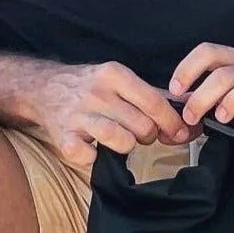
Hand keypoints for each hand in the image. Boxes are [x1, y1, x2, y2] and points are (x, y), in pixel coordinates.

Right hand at [33, 62, 191, 167]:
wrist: (43, 88)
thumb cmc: (89, 87)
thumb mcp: (119, 80)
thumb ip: (153, 96)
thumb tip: (189, 110)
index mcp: (114, 74)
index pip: (154, 102)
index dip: (172, 122)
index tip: (179, 133)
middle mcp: (97, 92)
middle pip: (142, 126)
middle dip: (147, 135)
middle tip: (137, 132)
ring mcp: (78, 116)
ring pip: (122, 141)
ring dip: (125, 146)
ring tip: (118, 139)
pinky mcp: (63, 137)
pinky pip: (90, 157)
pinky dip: (94, 158)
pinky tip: (92, 148)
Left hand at [169, 44, 233, 148]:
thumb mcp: (221, 101)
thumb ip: (198, 106)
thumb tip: (168, 121)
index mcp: (233, 61)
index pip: (207, 52)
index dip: (188, 68)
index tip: (174, 90)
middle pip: (224, 74)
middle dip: (202, 95)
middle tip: (190, 116)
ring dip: (232, 100)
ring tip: (220, 118)